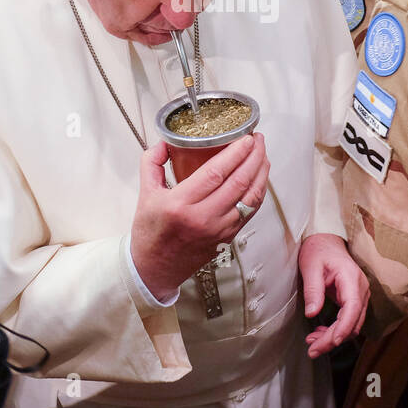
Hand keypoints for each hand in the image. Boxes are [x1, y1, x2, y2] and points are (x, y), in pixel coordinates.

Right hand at [130, 134, 269, 301]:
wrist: (155, 269)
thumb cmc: (150, 234)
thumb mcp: (144, 194)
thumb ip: (151, 163)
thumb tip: (165, 143)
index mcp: (180, 204)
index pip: (215, 173)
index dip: (235, 153)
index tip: (245, 138)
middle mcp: (202, 218)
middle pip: (238, 182)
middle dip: (254, 157)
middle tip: (257, 140)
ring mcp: (218, 230)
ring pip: (250, 197)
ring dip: (261, 173)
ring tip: (263, 154)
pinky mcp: (227, 237)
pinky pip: (250, 211)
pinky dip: (258, 191)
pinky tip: (259, 178)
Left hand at [299, 233, 368, 357]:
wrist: (326, 242)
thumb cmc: (318, 251)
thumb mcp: (310, 267)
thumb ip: (313, 290)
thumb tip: (312, 313)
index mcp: (351, 278)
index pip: (353, 307)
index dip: (343, 327)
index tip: (333, 341)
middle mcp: (361, 288)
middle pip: (352, 321)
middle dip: (333, 339)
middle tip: (312, 350)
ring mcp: (360, 295)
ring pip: (352, 324)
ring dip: (334, 337)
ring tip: (312, 343)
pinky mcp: (355, 300)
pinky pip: (349, 320)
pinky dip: (336, 330)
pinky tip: (320, 334)